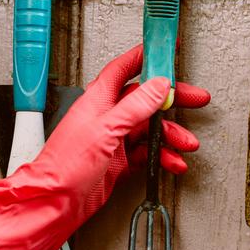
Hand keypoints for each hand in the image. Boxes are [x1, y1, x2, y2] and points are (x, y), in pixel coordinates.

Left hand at [43, 44, 209, 217]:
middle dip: (172, 99)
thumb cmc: (65, 165)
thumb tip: (159, 85)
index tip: (166, 48)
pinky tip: (172, 162)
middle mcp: (107, 115)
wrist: (55, 201)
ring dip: (171, 135)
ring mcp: (114, 139)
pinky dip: (162, 156)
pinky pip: (147, 153)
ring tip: (186, 143)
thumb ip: (135, 106)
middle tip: (195, 98)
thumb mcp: (105, 129)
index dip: (146, 56)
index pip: (126, 68)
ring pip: (150, 129)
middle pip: (146, 98)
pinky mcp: (118, 161)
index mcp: (99, 99)